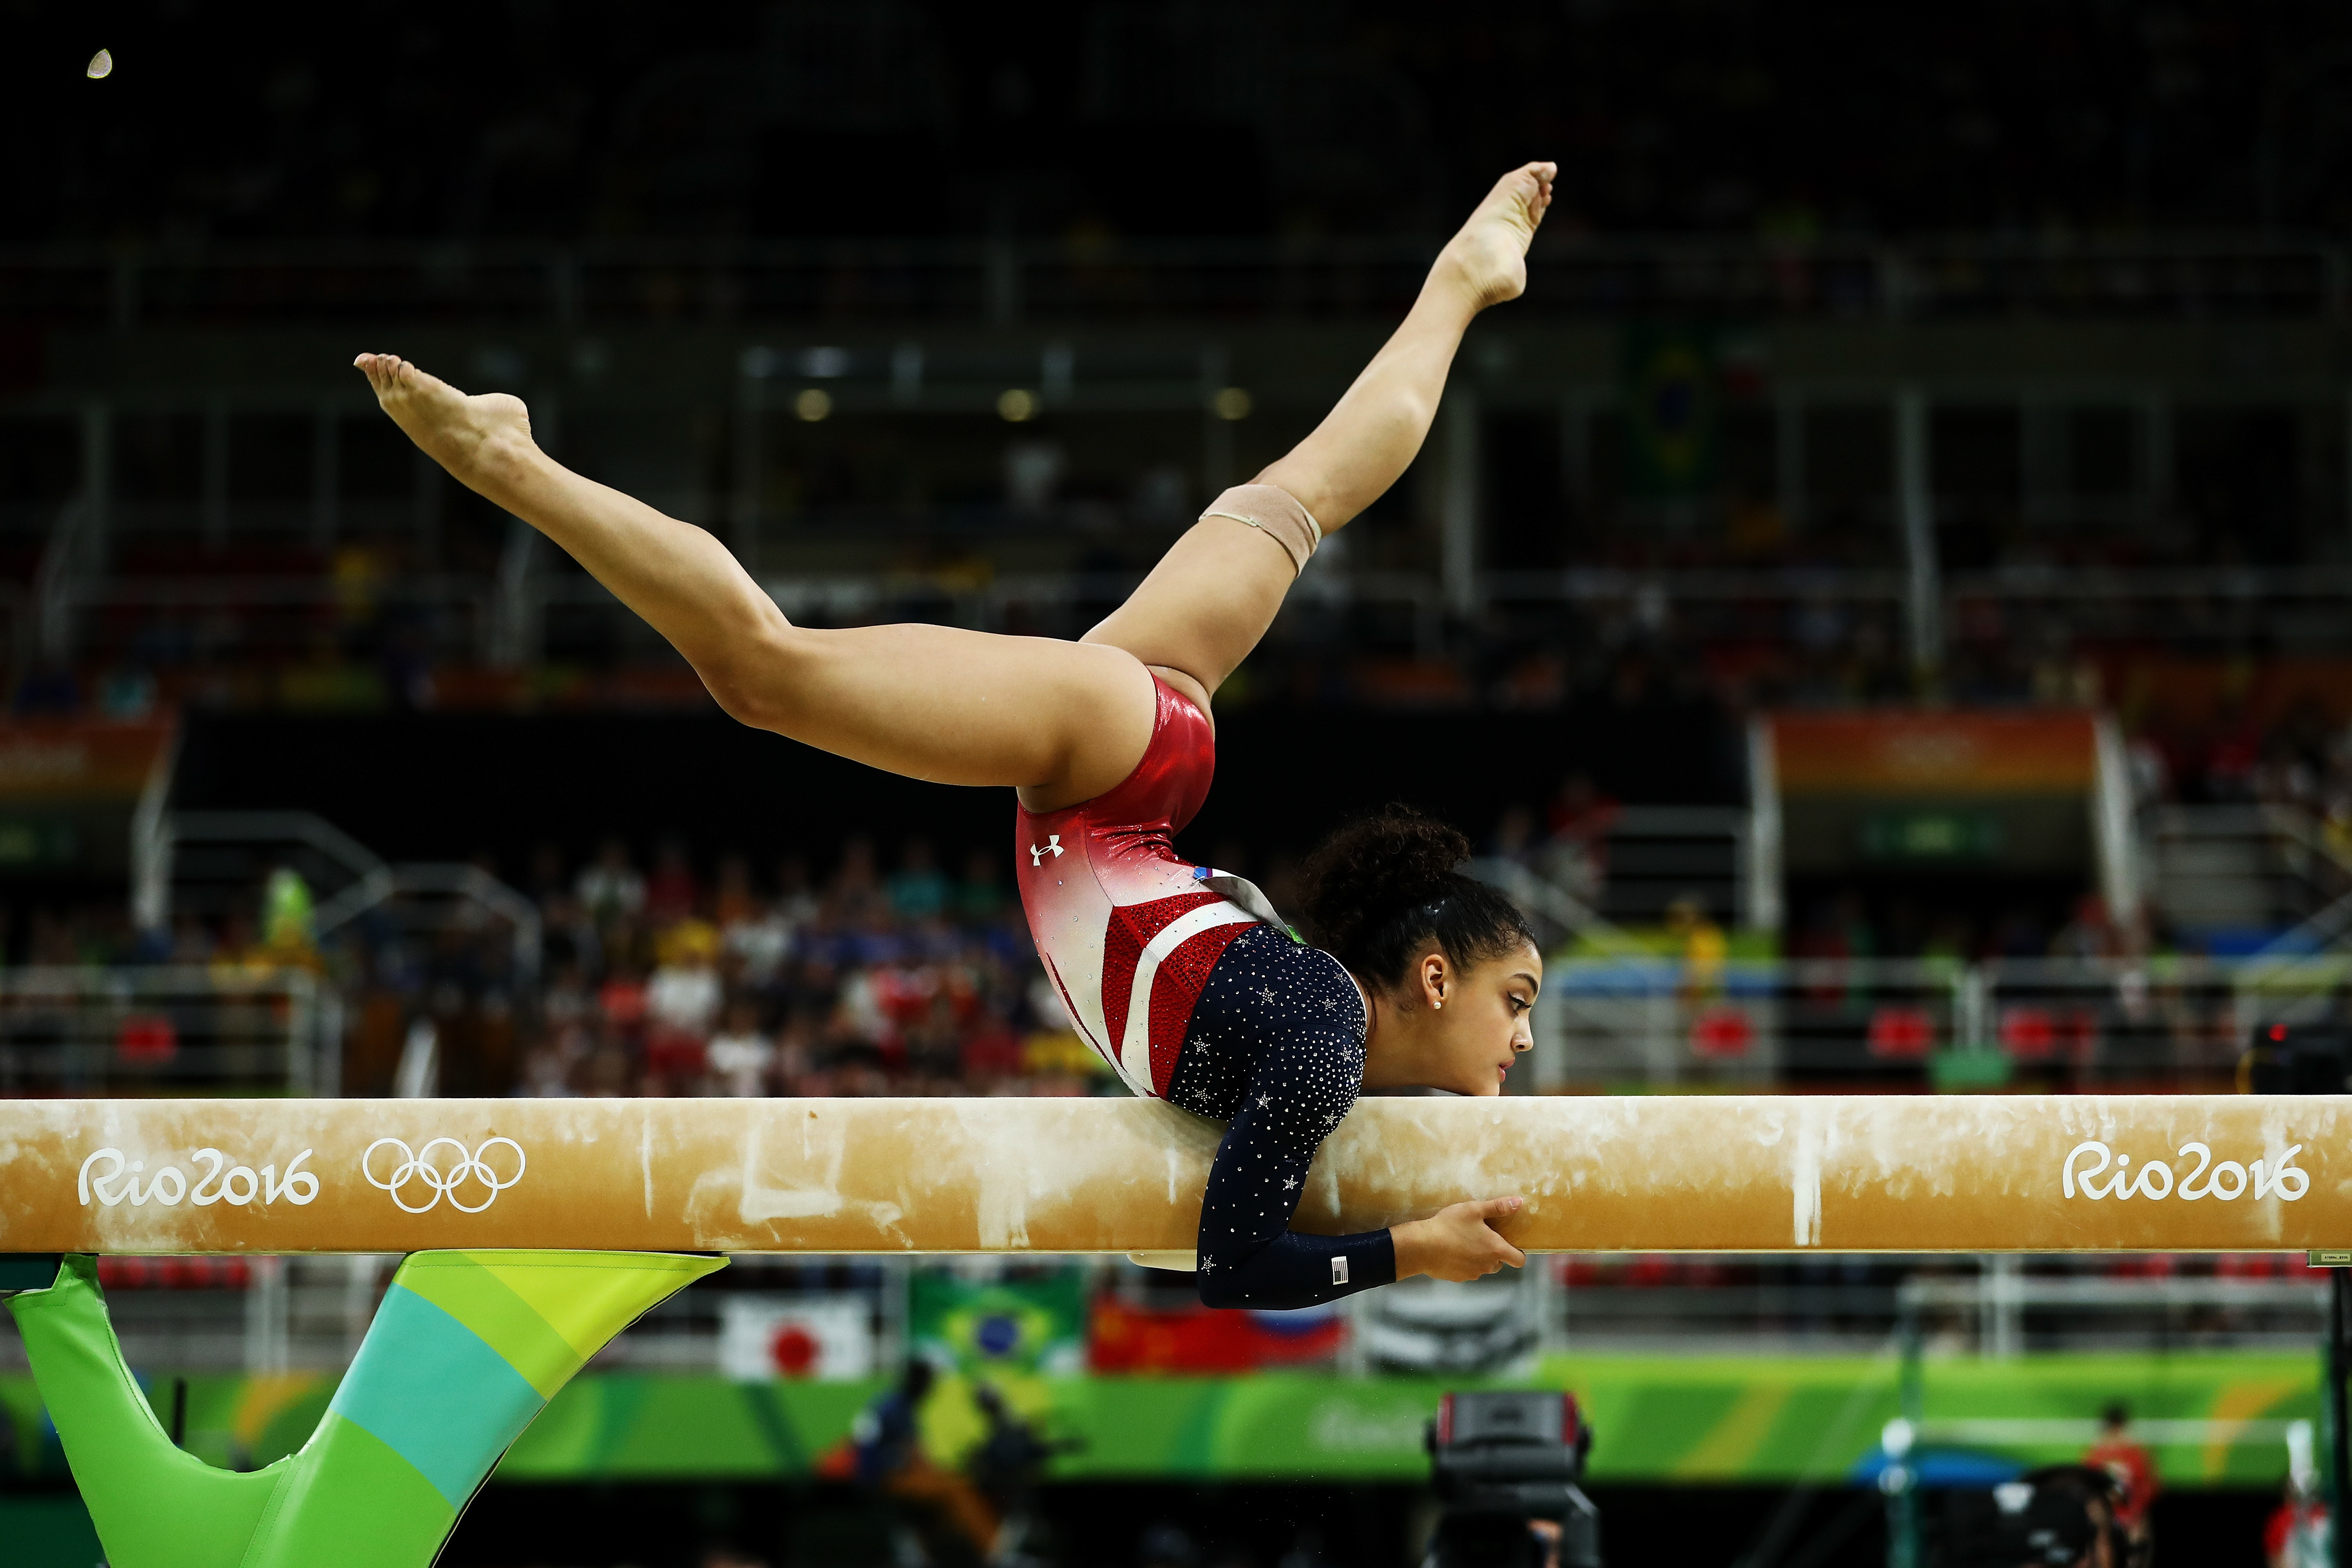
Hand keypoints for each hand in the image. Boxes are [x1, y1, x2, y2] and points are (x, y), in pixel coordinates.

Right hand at [1393, 1196, 1527, 1282]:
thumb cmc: (1450, 1225)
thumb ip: (1498, 1207)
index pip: (1519, 1260)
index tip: (1510, 1244)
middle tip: (1481, 1236)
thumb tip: (1520, 1202)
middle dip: (1494, 1252)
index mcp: (1495, 1249)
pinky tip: (1452, 1251)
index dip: (1518, 1253)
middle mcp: (1487, 1265)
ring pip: (1482, 1267)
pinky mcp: (1458, 1278)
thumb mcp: (1474, 1209)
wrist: (1422, 1246)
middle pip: (1499, 1263)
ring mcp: (1472, 1274)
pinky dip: (1463, 1263)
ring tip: (1464, 1242)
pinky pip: (1467, 1271)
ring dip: (1479, 1258)